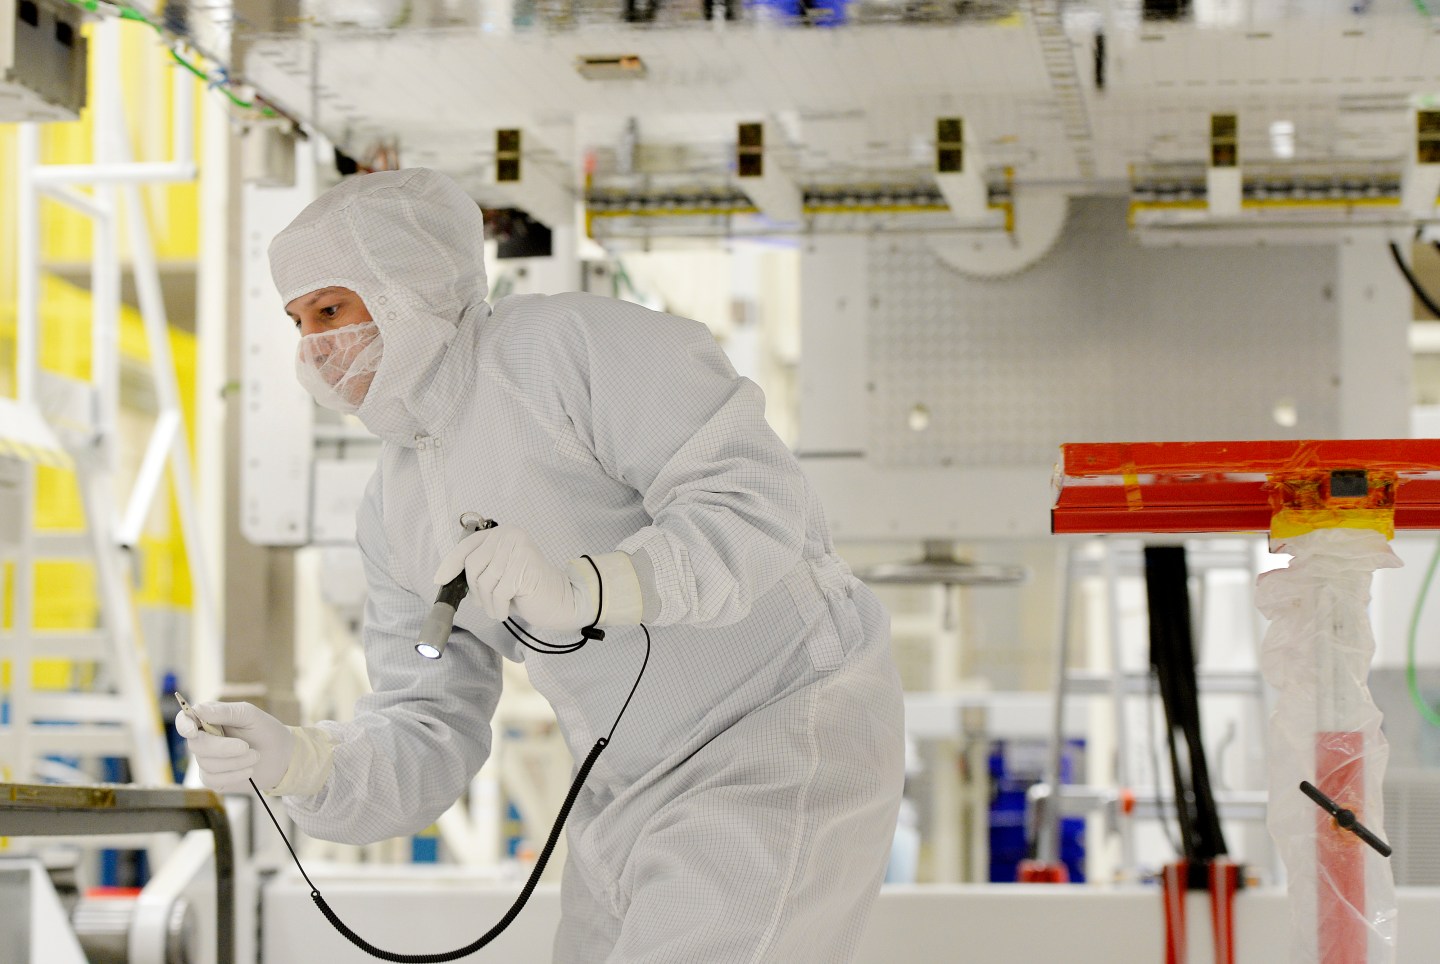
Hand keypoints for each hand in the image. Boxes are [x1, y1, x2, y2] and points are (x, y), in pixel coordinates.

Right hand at [174, 701, 295, 792]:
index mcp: (209, 719)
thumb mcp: (250, 715)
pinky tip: (249, 770)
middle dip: (222, 748)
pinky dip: (234, 775)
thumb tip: (198, 709)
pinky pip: (213, 780)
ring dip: (236, 761)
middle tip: (246, 747)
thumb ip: (225, 712)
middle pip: (196, 745)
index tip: (193, 731)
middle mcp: (203, 739)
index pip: (184, 720)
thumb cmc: (265, 730)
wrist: (282, 757)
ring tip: (255, 756)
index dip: (184, 725)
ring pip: (207, 764)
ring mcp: (206, 760)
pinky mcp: (213, 778)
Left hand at [433, 524, 596, 630]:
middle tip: (487, 603)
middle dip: (475, 590)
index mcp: (502, 533)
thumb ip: (479, 569)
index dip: (450, 564)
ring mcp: (517, 549)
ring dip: (487, 602)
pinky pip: (497, 593)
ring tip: (499, 607)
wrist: (561, 599)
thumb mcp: (498, 574)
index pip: (467, 546)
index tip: (440, 580)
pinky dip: (498, 607)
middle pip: (472, 566)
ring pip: (483, 582)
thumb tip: (448, 578)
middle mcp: (509, 535)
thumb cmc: (527, 589)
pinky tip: (507, 610)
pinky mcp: (523, 567)